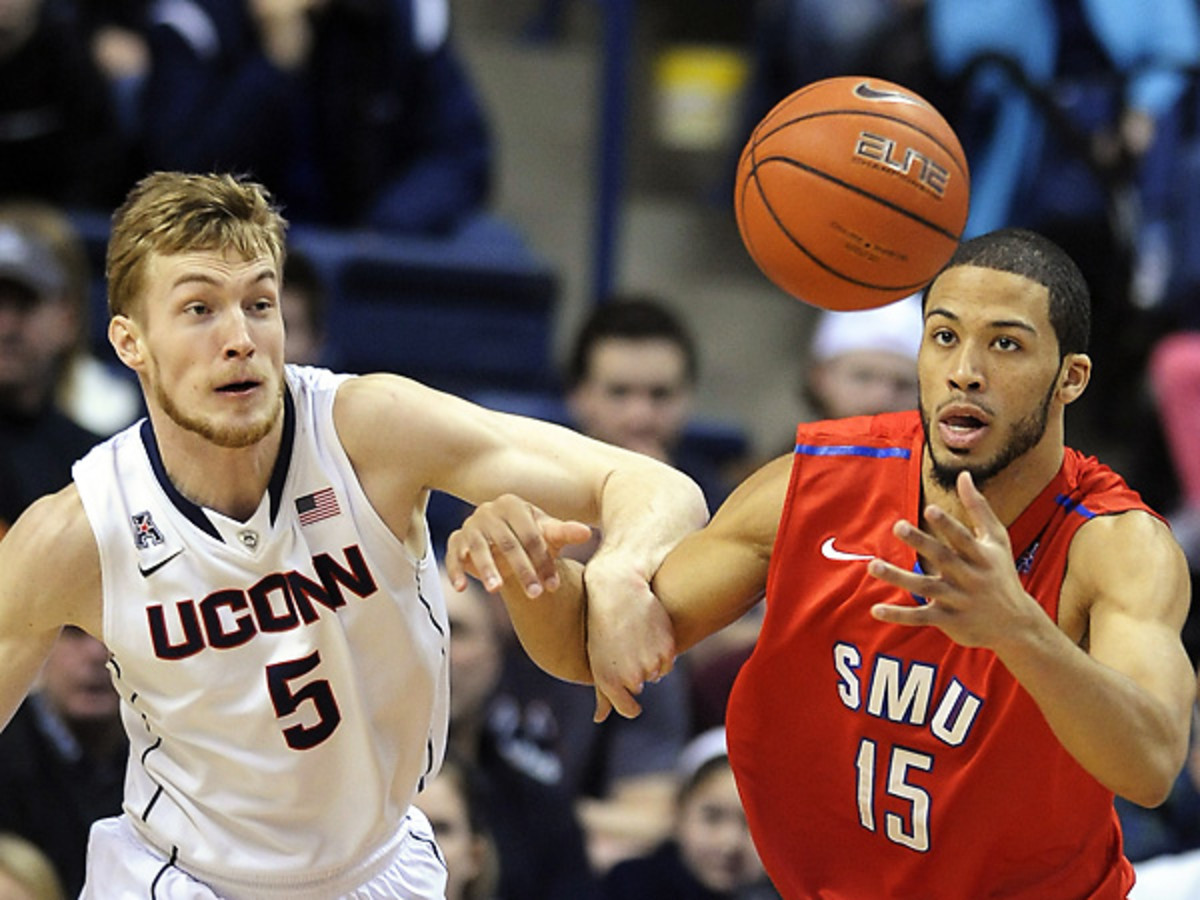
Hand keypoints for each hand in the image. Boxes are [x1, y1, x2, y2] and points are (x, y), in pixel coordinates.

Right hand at [444, 495, 591, 596]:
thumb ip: (565, 532)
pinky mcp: (457, 540)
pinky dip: (455, 571)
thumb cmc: (531, 537)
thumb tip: (587, 532)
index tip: (554, 586)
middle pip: (508, 543)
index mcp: (513, 505)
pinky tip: (461, 588)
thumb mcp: (548, 535)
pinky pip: (454, 554)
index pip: (531, 535)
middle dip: (522, 570)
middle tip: (535, 595)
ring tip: (496, 590)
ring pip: (479, 548)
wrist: (505, 541)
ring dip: (488, 570)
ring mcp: (471, 525)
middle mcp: (490, 511)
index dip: (544, 561)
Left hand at [583, 551, 675, 721]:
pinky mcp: (667, 649)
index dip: (629, 701)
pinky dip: (661, 652)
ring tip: (634, 637)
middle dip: (635, 673)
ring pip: (656, 674)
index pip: (629, 709)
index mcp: (609, 682)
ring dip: (649, 661)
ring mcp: (651, 664)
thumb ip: (603, 693)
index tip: (628, 691)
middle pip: (641, 687)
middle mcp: (631, 677)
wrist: (618, 591)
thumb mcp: (597, 659)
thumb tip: (599, 718)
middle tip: (623, 647)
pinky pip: (668, 662)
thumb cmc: (601, 626)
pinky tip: (647, 633)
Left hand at [866, 471, 1041, 649]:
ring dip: (898, 577)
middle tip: (897, 526)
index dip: (948, 524)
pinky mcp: (947, 620)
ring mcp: (957, 600)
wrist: (1016, 624)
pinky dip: (899, 615)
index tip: (930, 508)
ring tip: (872, 566)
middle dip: (920, 542)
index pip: (962, 538)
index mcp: (981, 557)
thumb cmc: (1001, 573)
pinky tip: (875, 609)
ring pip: (924, 587)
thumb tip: (963, 474)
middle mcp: (969, 578)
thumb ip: (978, 508)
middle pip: (942, 559)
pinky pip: (919, 617)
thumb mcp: (997, 540)